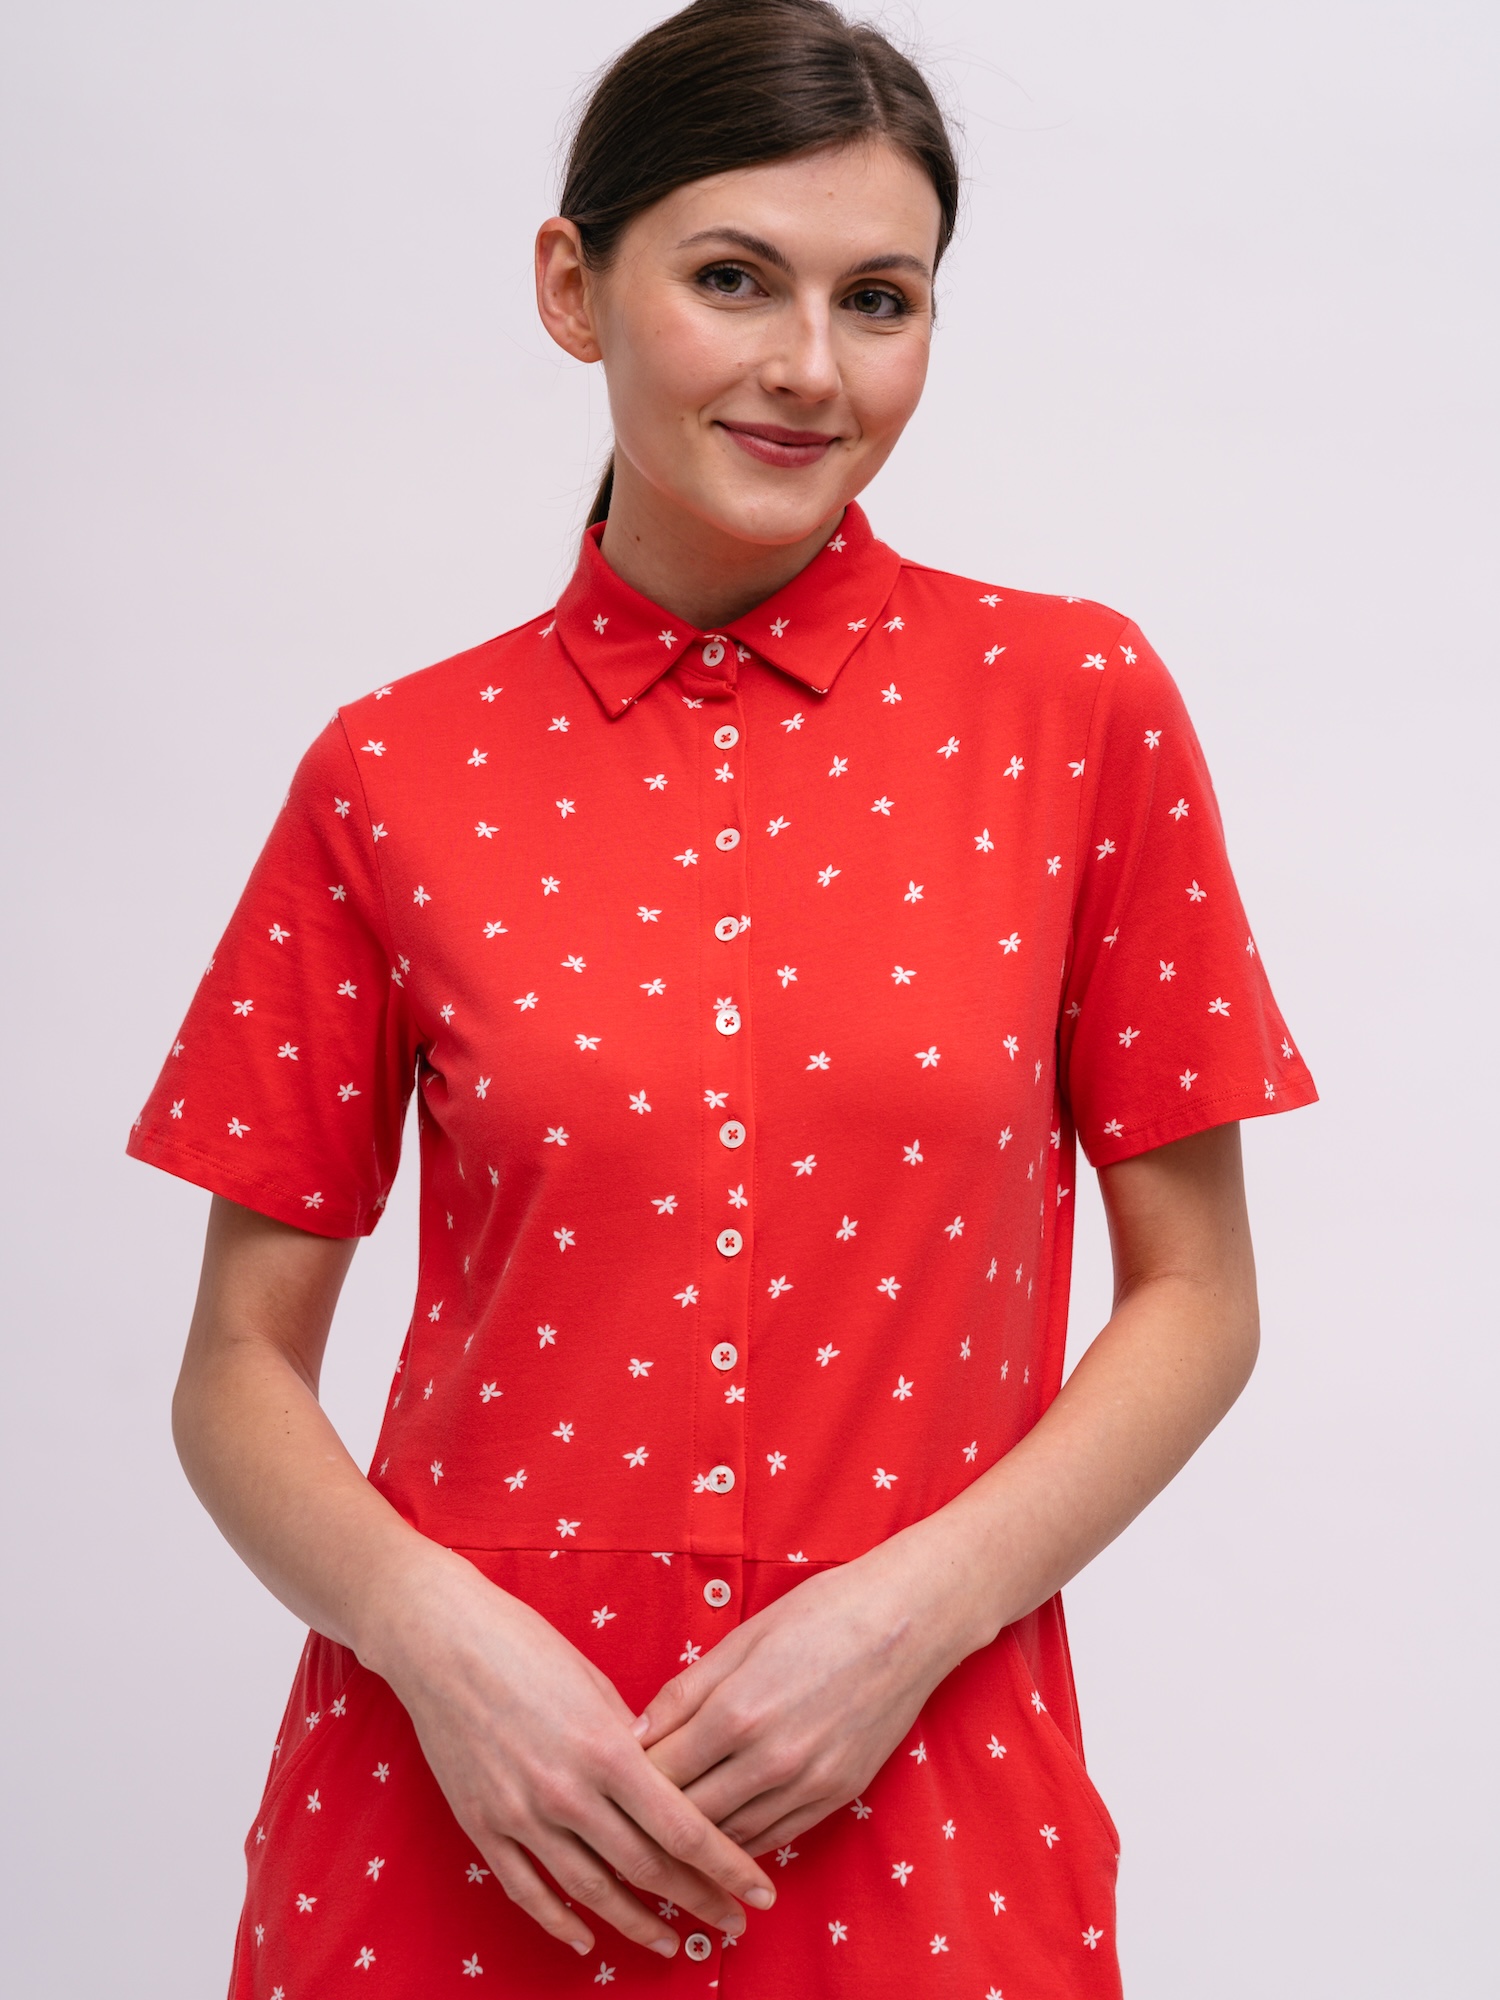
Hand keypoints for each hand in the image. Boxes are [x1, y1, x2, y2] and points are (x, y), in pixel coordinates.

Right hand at [367, 1545, 777, 1958]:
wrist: (442, 1641)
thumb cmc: (525, 1646)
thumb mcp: (595, 1684)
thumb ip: (631, 1741)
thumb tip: (663, 1782)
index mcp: (608, 1749)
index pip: (684, 1828)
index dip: (727, 1868)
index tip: (759, 1892)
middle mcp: (568, 1791)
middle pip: (647, 1868)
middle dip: (698, 1902)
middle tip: (732, 1924)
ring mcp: (522, 1814)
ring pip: (593, 1891)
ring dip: (639, 1924)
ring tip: (673, 1943)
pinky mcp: (483, 1825)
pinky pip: (528, 1891)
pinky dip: (561, 1922)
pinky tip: (587, 1938)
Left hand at [633, 1521, 986, 1855]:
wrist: (907, 1622)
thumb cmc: (821, 1614)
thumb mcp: (742, 1639)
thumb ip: (685, 1692)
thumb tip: (635, 1734)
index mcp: (736, 1711)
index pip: (659, 1772)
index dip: (626, 1783)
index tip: (606, 1786)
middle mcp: (769, 1758)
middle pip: (688, 1814)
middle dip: (651, 1821)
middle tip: (625, 1823)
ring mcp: (807, 1782)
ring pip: (730, 1837)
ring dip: (694, 1842)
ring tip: (663, 1840)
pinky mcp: (837, 1795)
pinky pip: (775, 1837)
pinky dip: (741, 1842)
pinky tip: (720, 1838)